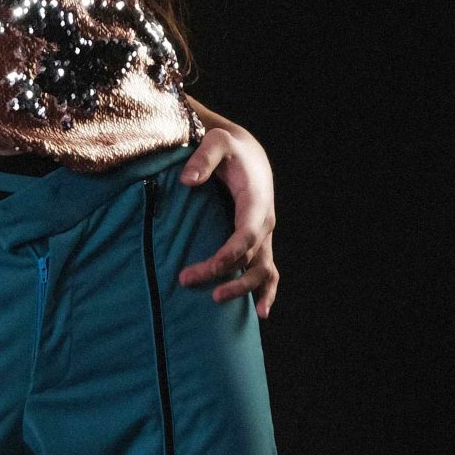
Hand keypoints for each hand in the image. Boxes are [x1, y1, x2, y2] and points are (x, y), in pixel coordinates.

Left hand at [175, 124, 279, 315]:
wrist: (249, 155)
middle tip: (186, 280)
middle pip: (249, 258)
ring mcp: (264, 236)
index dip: (226, 256)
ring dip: (244, 289)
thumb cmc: (230, 149)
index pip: (244, 237)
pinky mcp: (259, 243)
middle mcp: (264, 223)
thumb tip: (187, 181)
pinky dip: (267, 292)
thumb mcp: (216, 142)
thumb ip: (203, 158)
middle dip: (222, 275)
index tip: (203, 269)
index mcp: (256, 203)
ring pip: (262, 271)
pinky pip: (268, 272)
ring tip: (217, 300)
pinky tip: (260, 313)